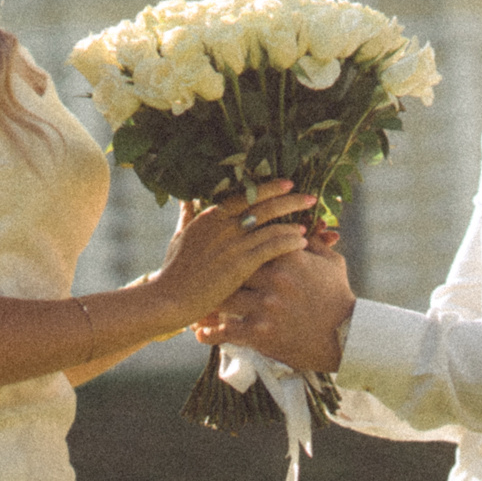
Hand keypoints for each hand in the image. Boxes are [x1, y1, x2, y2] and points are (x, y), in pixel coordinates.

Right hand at [148, 193, 318, 325]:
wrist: (171, 297)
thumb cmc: (175, 269)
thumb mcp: (181, 235)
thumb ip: (188, 214)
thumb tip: (187, 196)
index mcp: (210, 215)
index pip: (246, 195)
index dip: (269, 188)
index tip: (287, 183)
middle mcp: (224, 225)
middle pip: (264, 206)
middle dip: (290, 200)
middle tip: (310, 197)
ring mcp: (233, 244)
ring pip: (272, 226)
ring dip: (294, 223)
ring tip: (310, 224)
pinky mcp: (241, 264)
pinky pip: (273, 247)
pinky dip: (290, 242)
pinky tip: (302, 242)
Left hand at [195, 245, 355, 371]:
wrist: (347, 337)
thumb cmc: (339, 297)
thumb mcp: (330, 263)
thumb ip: (313, 241)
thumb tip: (304, 222)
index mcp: (288, 257)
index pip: (252, 241)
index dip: (232, 242)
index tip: (215, 243)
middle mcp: (273, 278)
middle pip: (231, 268)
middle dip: (214, 272)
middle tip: (196, 273)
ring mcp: (265, 306)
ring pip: (223, 299)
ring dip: (208, 302)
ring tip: (193, 303)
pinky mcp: (261, 333)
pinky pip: (227, 331)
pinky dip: (212, 333)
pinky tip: (200, 334)